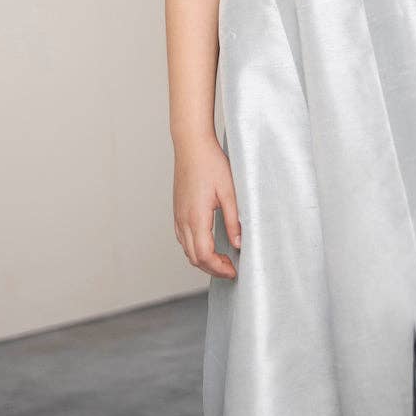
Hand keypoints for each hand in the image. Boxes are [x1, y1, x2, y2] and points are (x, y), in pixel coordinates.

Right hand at [173, 133, 241, 278]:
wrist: (192, 145)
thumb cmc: (210, 163)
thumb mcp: (229, 191)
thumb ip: (233, 220)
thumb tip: (238, 243)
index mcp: (196, 217)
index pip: (204, 255)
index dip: (219, 268)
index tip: (234, 270)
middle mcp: (183, 219)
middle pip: (194, 258)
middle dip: (212, 268)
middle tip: (231, 268)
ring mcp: (178, 215)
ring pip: (186, 250)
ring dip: (203, 259)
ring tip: (222, 258)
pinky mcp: (177, 210)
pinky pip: (183, 238)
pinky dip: (195, 248)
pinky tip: (208, 243)